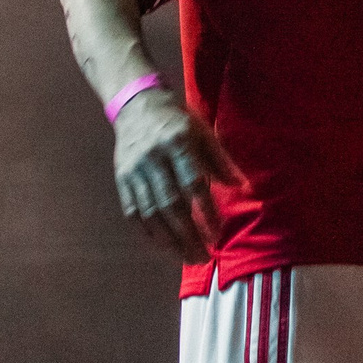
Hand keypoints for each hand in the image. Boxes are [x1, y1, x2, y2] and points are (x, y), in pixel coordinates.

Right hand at [113, 89, 239, 254]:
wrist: (137, 105)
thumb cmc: (177, 120)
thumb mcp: (203, 131)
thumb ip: (220, 160)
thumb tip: (241, 186)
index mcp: (177, 143)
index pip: (193, 183)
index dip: (206, 211)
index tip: (218, 234)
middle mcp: (153, 158)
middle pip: (170, 204)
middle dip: (188, 235)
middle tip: (203, 257)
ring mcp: (135, 170)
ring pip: (151, 213)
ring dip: (169, 240)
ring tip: (186, 257)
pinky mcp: (122, 178)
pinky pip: (133, 211)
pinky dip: (148, 232)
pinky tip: (163, 245)